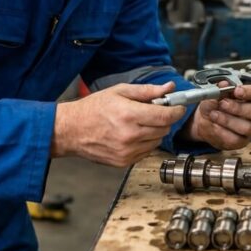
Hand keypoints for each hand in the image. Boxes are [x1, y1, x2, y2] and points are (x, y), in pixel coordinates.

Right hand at [52, 81, 186, 166]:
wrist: (71, 131)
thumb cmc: (93, 109)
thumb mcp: (119, 92)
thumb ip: (147, 91)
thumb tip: (169, 88)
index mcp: (129, 115)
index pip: (165, 117)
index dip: (176, 111)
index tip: (179, 107)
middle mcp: (130, 135)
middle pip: (164, 129)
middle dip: (164, 119)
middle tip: (154, 112)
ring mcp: (127, 151)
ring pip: (157, 141)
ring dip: (155, 131)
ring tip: (139, 123)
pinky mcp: (124, 162)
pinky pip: (147, 152)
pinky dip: (145, 142)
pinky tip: (132, 134)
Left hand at [186, 83, 250, 149]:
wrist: (206, 122)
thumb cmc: (216, 106)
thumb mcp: (213, 95)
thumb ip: (218, 90)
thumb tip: (222, 85)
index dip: (250, 92)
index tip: (237, 90)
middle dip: (238, 108)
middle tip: (222, 104)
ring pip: (247, 127)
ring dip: (228, 120)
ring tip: (214, 115)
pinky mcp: (241, 141)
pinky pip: (235, 139)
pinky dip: (222, 131)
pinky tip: (214, 125)